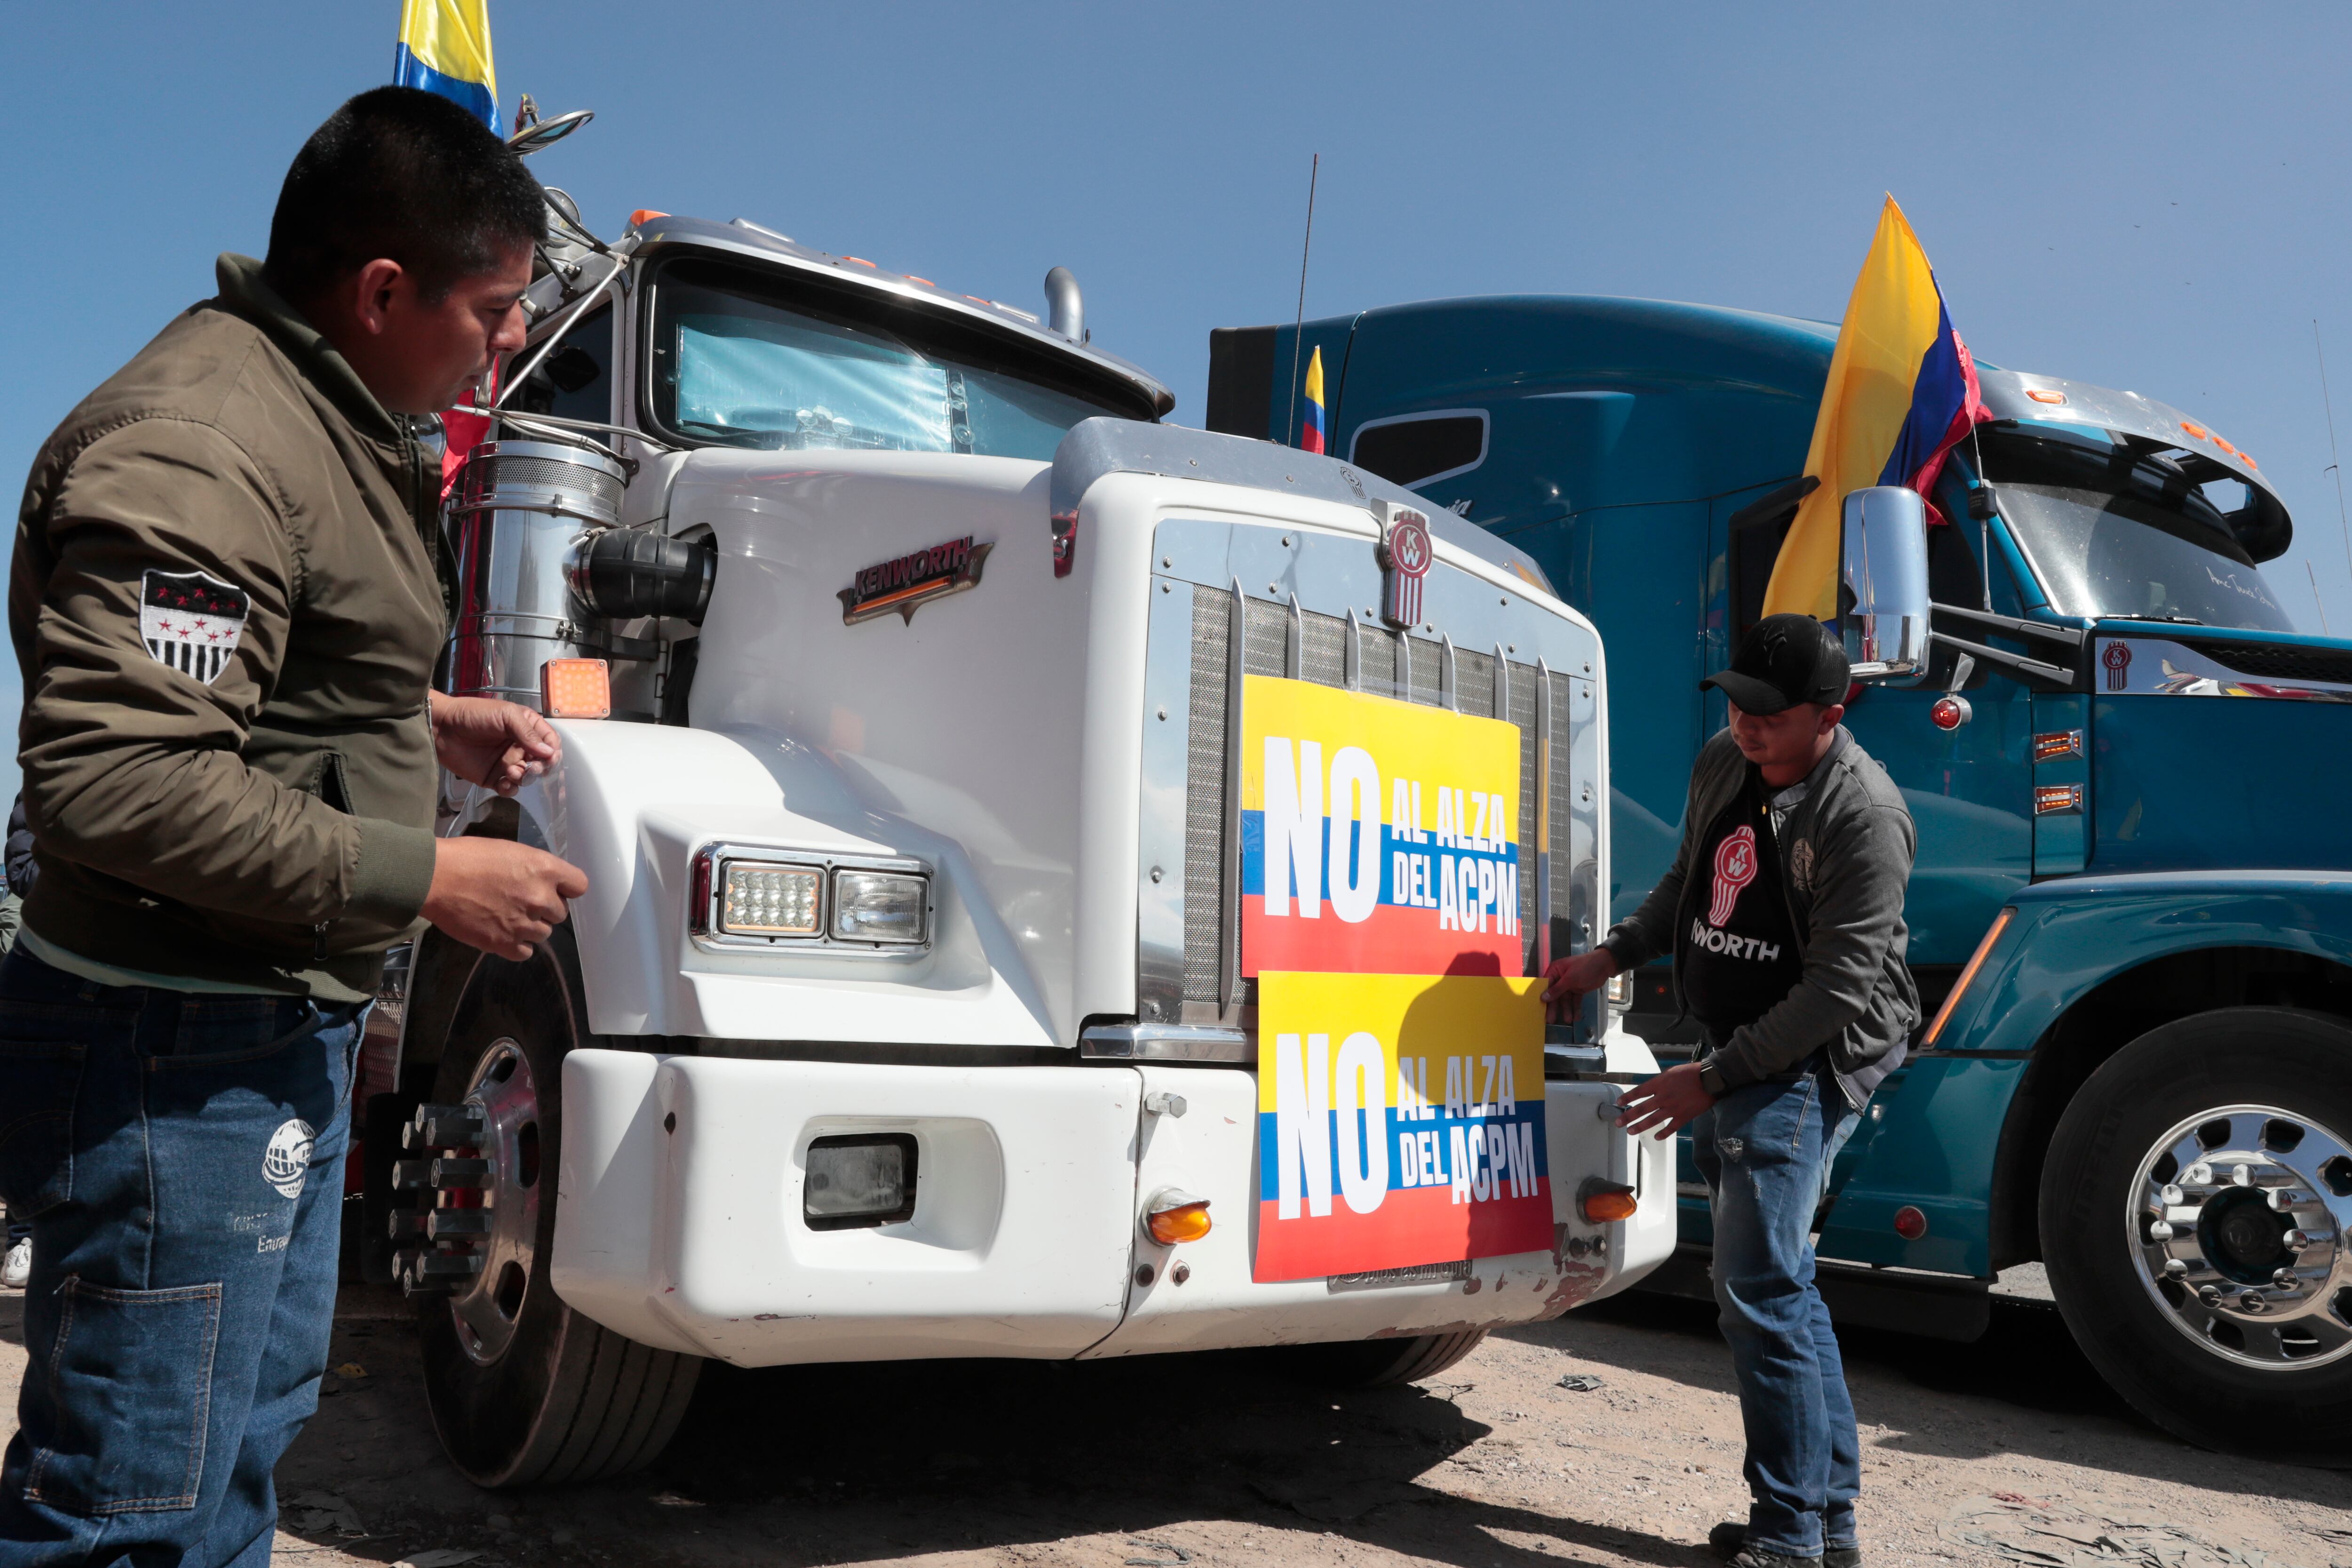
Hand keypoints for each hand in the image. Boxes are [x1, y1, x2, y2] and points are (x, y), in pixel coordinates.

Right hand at [421, 836, 588, 960]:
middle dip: (544, 908)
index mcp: (545, 869)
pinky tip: (502, 932)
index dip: (566, 888)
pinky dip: (517, 945)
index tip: (555, 889)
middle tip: (519, 901)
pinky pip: (526, 952)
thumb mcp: (510, 851)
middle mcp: (541, 898)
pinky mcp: (505, 944)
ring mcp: (524, 923)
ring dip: (530, 927)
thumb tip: (545, 882)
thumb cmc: (467, 857)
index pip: (579, 885)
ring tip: (506, 915)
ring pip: (544, 933)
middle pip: (560, 913)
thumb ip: (535, 868)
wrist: (435, 878)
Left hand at [430, 693, 560, 795]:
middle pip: (542, 762)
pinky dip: (511, 789)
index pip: (549, 742)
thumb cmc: (474, 715)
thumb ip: (528, 733)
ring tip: (512, 772)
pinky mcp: (493, 777)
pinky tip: (504, 783)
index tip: (549, 757)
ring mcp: (507, 763)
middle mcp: (520, 746)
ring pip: (527, 777)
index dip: (553, 751)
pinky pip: (510, 788)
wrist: (443, 728)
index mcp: (526, 728)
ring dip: (525, 778)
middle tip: (531, 768)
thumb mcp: (506, 715)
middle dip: (541, 767)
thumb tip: (549, 753)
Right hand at [1541, 948, 1619, 1023]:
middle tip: (1551, 1020)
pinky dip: (1575, 1008)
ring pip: (1565, 1000)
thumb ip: (1557, 989)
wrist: (1604, 965)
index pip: (1546, 986)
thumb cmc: (1585, 967)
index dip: (1543, 997)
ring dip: (1567, 1009)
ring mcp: (1569, 985)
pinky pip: (1574, 1001)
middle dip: (1554, 1007)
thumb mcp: (1570, 978)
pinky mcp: (1577, 990)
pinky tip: (1576, 1017)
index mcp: (1555, 971)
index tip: (1539, 1009)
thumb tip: (1543, 998)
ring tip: (1568, 1020)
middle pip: (1555, 995)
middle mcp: (1560, 979)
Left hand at [1617, 1061, 1715, 1139]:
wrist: (1709, 1079)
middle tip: (1618, 1122)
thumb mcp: (1670, 1072)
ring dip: (1640, 1126)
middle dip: (1628, 1116)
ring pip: (1653, 1120)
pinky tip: (1656, 1137)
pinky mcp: (1684, 1116)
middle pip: (1642, 1108)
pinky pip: (1671, 1128)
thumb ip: (1659, 1082)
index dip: (1627, 1098)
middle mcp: (1663, 1097)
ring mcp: (1673, 1108)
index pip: (1638, 1092)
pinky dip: (1663, 1133)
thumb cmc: (1691, 1073)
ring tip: (1630, 1131)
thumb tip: (1649, 1089)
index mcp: (1659, 1084)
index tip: (1618, 1102)